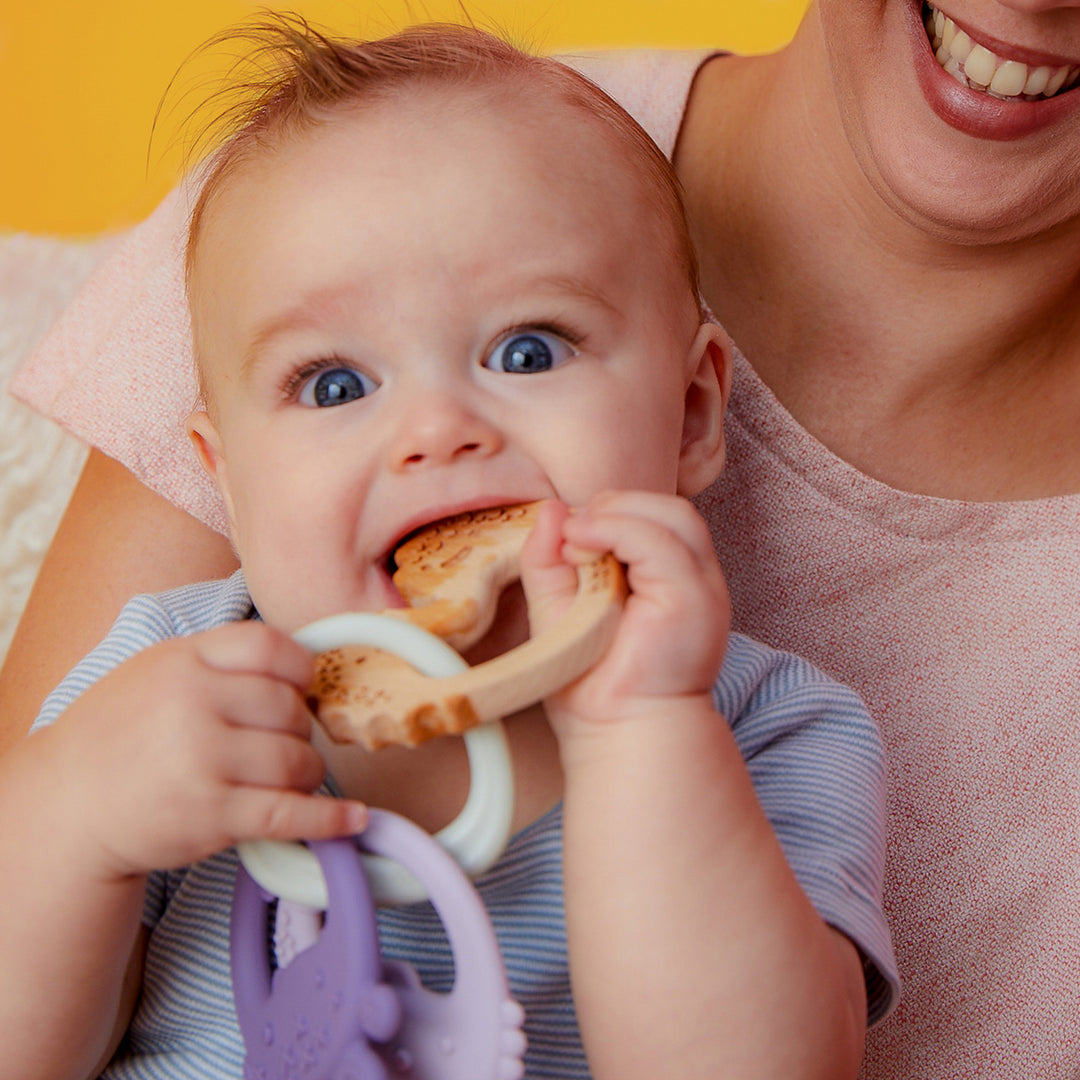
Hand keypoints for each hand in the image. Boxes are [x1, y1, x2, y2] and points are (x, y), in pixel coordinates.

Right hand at [44, 622, 366, 880]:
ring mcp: (203, 761)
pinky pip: (290, 813)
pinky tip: (353, 819)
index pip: (272, 647)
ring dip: (306, 771)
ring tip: (289, 777)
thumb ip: (222, 659)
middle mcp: (195, 705)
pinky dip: (330, 819)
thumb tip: (305, 662)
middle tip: (280, 742)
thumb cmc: (123, 732)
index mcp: (185, 660)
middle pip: (290, 709)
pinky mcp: (212, 816)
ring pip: (297, 759)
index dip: (300, 669)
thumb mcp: (160, 669)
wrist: (69, 804)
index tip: (302, 687)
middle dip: (298, 729)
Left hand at [520, 492, 730, 731]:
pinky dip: (620, 530)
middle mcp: (693, 578)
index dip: (607, 510)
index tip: (565, 534)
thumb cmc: (591, 682)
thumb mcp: (558, 606)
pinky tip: (585, 542)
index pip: (651, 516)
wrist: (616, 733)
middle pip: (667, 507)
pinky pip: (664, 544)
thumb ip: (549, 559)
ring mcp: (700, 588)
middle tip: (571, 530)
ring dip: (617, 513)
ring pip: (673, 515)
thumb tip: (552, 508)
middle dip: (613, 504)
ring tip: (576, 534)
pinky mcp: (694, 600)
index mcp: (667, 577)